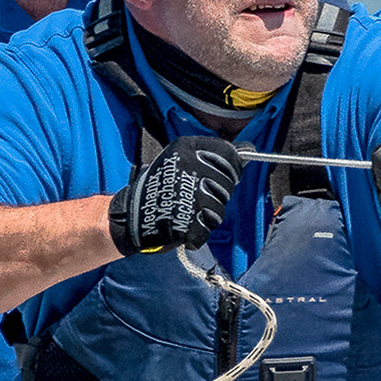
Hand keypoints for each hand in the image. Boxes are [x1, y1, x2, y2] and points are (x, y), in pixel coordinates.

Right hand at [108, 136, 241, 254]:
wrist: (132, 215)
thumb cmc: (159, 186)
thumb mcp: (180, 158)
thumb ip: (212, 155)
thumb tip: (248, 149)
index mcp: (186, 148)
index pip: (228, 153)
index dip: (232, 166)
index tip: (227, 172)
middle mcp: (188, 168)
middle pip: (228, 183)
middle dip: (218, 193)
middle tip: (196, 196)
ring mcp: (188, 194)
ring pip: (220, 208)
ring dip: (208, 215)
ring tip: (186, 210)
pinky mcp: (186, 220)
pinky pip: (207, 228)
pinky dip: (197, 232)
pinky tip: (182, 224)